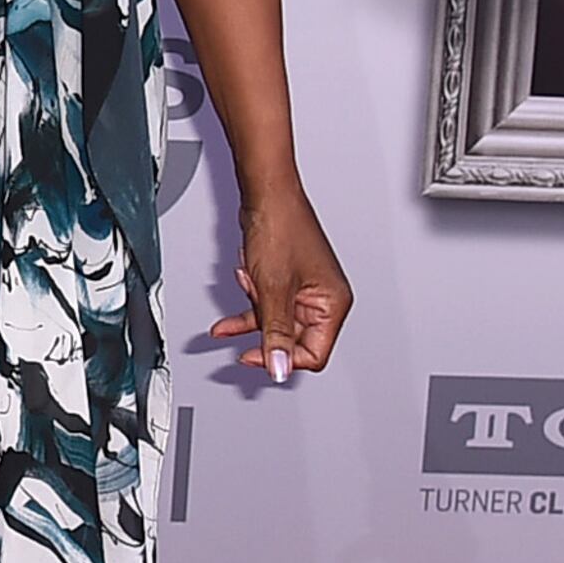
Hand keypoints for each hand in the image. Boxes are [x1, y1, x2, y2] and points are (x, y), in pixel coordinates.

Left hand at [206, 189, 349, 382]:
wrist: (266, 194)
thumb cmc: (280, 227)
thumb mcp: (273, 290)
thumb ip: (276, 333)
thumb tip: (279, 368)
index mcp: (333, 303)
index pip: (314, 353)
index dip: (284, 360)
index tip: (256, 357)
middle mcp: (324, 299)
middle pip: (293, 340)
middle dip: (263, 330)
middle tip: (241, 340)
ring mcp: (304, 290)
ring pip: (276, 323)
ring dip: (252, 315)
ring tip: (236, 307)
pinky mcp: (286, 281)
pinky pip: (268, 306)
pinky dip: (249, 307)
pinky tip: (230, 313)